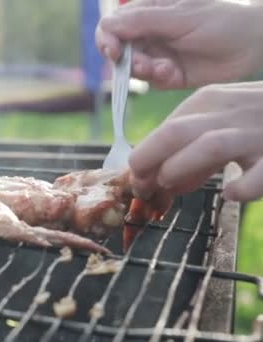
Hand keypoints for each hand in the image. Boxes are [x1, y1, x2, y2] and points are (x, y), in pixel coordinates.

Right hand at [96, 0, 262, 88]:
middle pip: (118, 51)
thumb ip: (143, 21)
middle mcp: (148, 33)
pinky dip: (160, 79)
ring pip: (133, 69)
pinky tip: (174, 74)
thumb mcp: (181, 17)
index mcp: (147, 12)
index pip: (111, 26)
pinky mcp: (168, 74)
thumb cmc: (223, 19)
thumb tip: (107, 25)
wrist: (254, 43)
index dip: (106, 40)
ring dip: (145, 71)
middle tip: (145, 67)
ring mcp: (157, 54)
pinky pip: (151, 82)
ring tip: (165, 69)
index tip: (115, 53)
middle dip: (128, 61)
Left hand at [129, 82, 262, 201]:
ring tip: (172, 188)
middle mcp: (231, 112)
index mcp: (210, 101)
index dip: (143, 158)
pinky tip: (232, 193)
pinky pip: (260, 173)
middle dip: (149, 161)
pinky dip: (243, 186)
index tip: (137, 182)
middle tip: (143, 189)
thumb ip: (189, 149)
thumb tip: (159, 182)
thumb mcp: (220, 122)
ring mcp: (259, 132)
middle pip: (176, 132)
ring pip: (210, 145)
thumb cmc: (259, 120)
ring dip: (182, 169)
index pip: (165, 128)